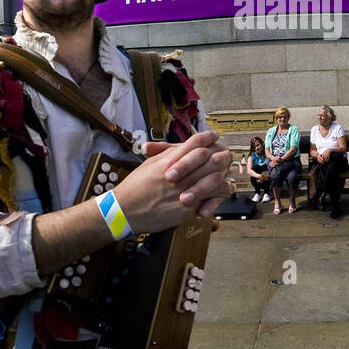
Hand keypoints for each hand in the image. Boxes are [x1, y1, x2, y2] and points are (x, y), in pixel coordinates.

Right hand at [114, 130, 232, 233]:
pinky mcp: (186, 209)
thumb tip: (183, 146)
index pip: (195, 142)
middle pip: (210, 158)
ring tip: (224, 173)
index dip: (208, 137)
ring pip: (215, 178)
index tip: (213, 136)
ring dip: (222, 174)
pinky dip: (218, 194)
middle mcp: (176, 175)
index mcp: (166, 162)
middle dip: (220, 155)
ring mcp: (183, 192)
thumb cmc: (134, 189)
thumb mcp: (148, 164)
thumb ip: (167, 154)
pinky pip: (210, 199)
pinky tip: (220, 190)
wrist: (124, 212)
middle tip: (223, 154)